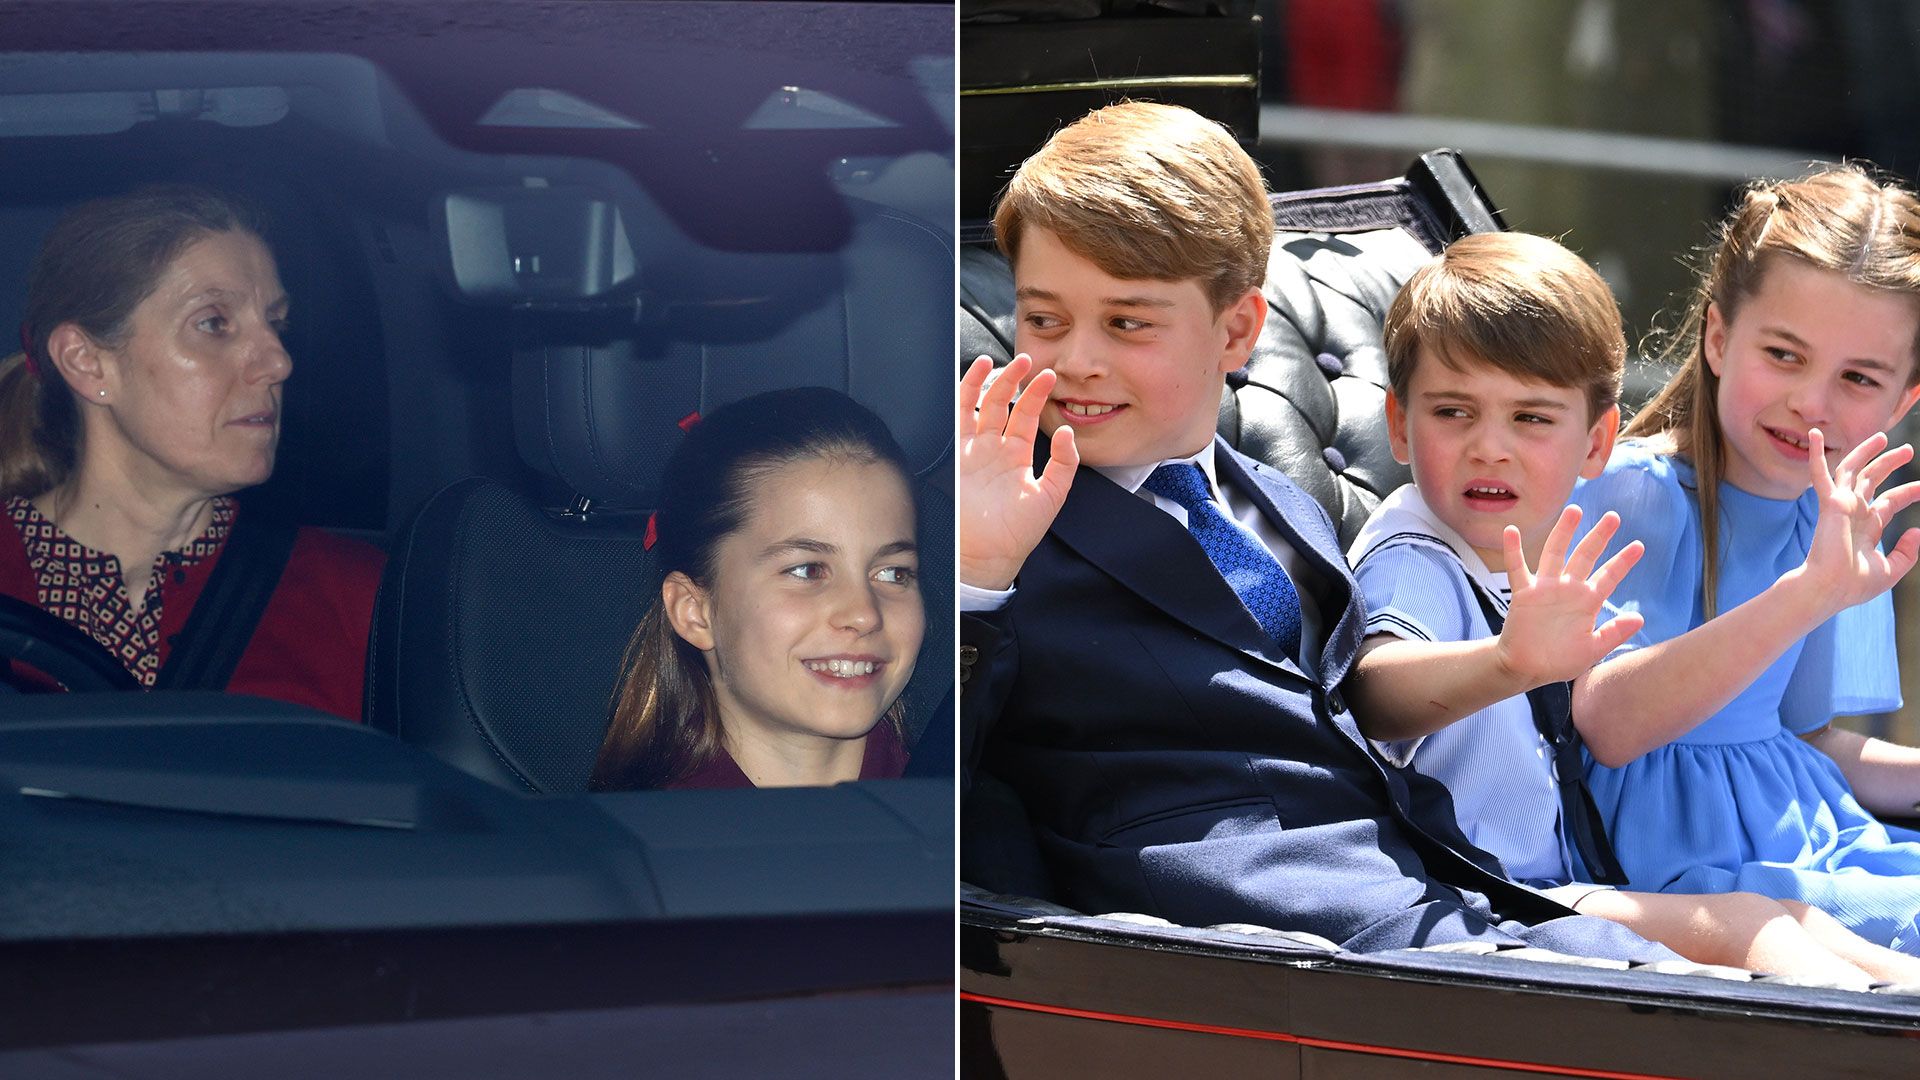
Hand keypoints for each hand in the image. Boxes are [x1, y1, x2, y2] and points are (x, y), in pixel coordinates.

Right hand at [959, 354, 1078, 589]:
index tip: (1049, 376)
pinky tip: (977, 375)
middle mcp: (994, 449)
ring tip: (1001, 361)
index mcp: (1017, 456)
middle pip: (1004, 404)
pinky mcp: (955, 454)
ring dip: (990, 382)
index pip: (1027, 416)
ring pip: (980, 406)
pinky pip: (959, 417)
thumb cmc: (1017, 532)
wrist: (985, 554)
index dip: (1037, 395)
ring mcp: (973, 449)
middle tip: (1026, 360)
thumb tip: (1066, 432)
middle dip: (1015, 381)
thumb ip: (1063, 463)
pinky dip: (964, 394)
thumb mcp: (1051, 495)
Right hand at [1494, 506, 1644, 686]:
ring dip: (1563, 532)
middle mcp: (1568, 589)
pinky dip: (1513, 550)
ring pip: (1555, 554)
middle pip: (1585, 556)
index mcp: (1587, 601)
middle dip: (1599, 537)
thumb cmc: (1560, 660)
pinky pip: (1517, 568)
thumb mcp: (1593, 649)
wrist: (1527, 668)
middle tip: (1613, 517)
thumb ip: (1614, 633)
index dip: (1623, 561)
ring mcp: (1545, 588)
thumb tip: (1639, 618)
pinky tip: (1511, 531)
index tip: (1639, 545)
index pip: (1609, 576)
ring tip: (1574, 510)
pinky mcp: (1524, 594)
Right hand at [1798, 429, 1919, 612]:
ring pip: (1852, 470)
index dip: (1908, 493)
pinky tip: (1814, 435)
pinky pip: (1821, 474)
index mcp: (1866, 528)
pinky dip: (1816, 454)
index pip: (1889, 502)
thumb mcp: (1891, 570)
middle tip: (1907, 451)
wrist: (1830, 588)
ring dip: (1866, 452)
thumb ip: (1907, 552)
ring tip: (1883, 438)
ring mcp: (1840, 505)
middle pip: (1872, 480)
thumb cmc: (1854, 585)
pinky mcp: (1829, 502)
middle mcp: (1853, 512)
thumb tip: (1917, 531)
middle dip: (1889, 464)